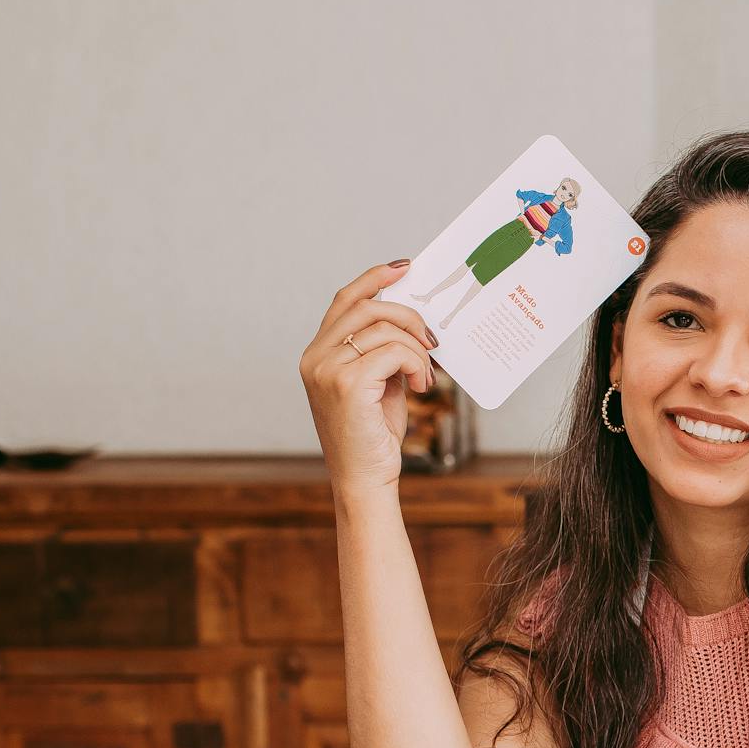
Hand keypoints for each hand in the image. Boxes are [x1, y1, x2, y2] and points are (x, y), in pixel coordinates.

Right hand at [299, 261, 439, 494]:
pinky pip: (394, 352)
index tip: (403, 268)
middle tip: (432, 340)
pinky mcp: (347, 383)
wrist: (365, 479)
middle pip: (368, 307)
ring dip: (417, 349)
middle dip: (408, 316)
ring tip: (426, 376)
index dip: (373, 279)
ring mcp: (327, 369)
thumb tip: (414, 320)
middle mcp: (315, 357)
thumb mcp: (379, 383)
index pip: (345, 301)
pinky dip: (416, 364)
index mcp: (318, 353)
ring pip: (385, 328)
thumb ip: (384, 350)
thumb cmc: (373, 435)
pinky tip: (421, 386)